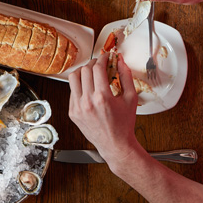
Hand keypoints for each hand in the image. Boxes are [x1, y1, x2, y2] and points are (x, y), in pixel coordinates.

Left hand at [68, 53, 138, 168]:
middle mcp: (88, 102)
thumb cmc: (124, 124)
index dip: (102, 58)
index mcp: (102, 97)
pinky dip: (79, 85)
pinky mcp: (73, 113)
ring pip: (74, 78)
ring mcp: (78, 108)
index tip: (106, 57)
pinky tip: (87, 87)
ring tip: (91, 73)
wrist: (115, 145)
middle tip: (100, 64)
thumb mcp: (131, 98)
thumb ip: (126, 76)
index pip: (97, 68)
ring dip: (83, 71)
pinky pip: (72, 91)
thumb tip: (120, 60)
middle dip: (93, 63)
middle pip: (85, 70)